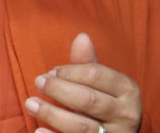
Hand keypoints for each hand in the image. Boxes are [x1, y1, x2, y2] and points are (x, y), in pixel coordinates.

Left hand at [24, 33, 141, 132]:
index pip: (96, 75)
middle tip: (38, 82)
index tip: (50, 72)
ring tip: (30, 103)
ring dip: (51, 114)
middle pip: (88, 100)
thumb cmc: (104, 103)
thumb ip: (87, 63)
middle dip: (58, 90)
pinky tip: (39, 131)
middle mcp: (127, 115)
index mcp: (128, 90)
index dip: (69, 72)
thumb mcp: (101, 83)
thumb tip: (81, 37)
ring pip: (80, 126)